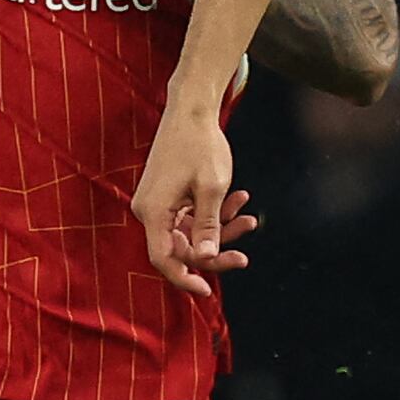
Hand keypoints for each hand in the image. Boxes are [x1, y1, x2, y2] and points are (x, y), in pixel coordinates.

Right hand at [132, 105, 238, 297]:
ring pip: (191, 232)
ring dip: (221, 228)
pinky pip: (192, 216)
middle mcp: (150, 211)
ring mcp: (159, 203)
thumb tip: (206, 258)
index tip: (207, 291)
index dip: (184, 279)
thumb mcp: (211, 188)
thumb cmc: (200, 144)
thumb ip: (208, 226)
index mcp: (153, 212)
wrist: (191, 108)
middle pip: (181, 248)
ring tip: (249, 217)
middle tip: (244, 256)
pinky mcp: (169, 196)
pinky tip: (240, 199)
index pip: (163, 259)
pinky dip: (215, 213)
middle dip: (215, 250)